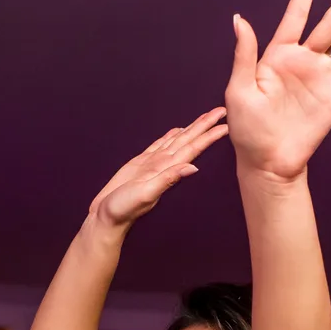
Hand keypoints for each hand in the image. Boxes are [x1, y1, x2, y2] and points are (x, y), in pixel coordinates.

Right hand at [87, 108, 229, 229]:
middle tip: (221, 111)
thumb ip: (168, 180)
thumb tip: (193, 168)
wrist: (106, 218)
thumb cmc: (123, 210)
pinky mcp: (141, 164)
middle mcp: (164, 165)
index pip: (193, 148)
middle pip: (188, 140)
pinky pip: (160, 145)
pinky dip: (170, 137)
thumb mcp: (146, 194)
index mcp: (167, 170)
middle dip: (205, 126)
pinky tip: (177, 131)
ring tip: (205, 117)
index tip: (224, 124)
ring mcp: (153, 164)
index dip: (208, 136)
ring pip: (176, 141)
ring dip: (191, 129)